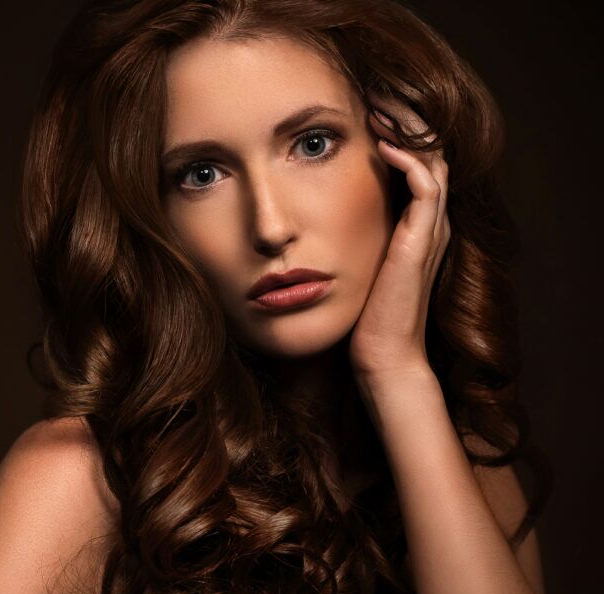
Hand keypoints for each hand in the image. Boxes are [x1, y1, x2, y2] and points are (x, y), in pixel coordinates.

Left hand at [348, 94, 450, 382]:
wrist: (378, 354)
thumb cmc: (359, 315)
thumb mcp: (350, 262)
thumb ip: (343, 235)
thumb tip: (305, 216)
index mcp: (414, 225)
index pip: (414, 161)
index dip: (395, 131)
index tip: (362, 110)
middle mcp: (428, 222)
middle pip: (429, 150)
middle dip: (404, 119)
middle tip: (374, 93)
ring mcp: (430, 230)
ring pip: (433, 159)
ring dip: (407, 129)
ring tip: (379, 105)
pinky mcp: (423, 240)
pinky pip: (426, 186)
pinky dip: (407, 160)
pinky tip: (381, 144)